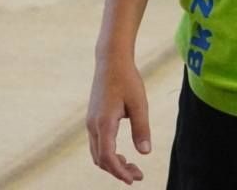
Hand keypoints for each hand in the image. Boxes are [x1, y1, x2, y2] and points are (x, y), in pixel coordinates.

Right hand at [86, 57, 151, 183]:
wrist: (111, 59)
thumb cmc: (127, 78)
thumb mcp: (139, 102)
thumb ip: (141, 128)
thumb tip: (145, 153)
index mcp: (103, 123)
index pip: (108, 157)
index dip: (120, 172)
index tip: (133, 179)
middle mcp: (93, 125)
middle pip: (100, 160)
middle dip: (118, 171)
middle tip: (138, 175)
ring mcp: (91, 122)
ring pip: (97, 153)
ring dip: (112, 164)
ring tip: (132, 167)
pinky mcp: (93, 118)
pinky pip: (97, 144)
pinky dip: (108, 154)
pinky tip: (123, 153)